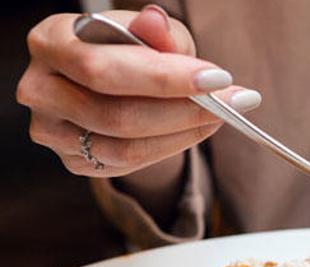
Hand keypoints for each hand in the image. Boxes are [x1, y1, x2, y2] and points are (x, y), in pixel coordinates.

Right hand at [16, 5, 261, 177]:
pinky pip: (128, 163)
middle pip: (115, 114)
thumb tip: (156, 22)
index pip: (103, 68)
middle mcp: (40, 88)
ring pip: (125, 146)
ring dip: (183, 133)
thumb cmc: (130, 48)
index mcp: (51, 41)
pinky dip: (170, 147)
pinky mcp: (73, 160)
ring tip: (220, 114)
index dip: (164, 78)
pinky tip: (196, 130)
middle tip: (231, 102)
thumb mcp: (150, 32)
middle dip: (183, 109)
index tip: (218, 78)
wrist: (115, 81)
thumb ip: (157, 32)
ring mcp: (52, 130)